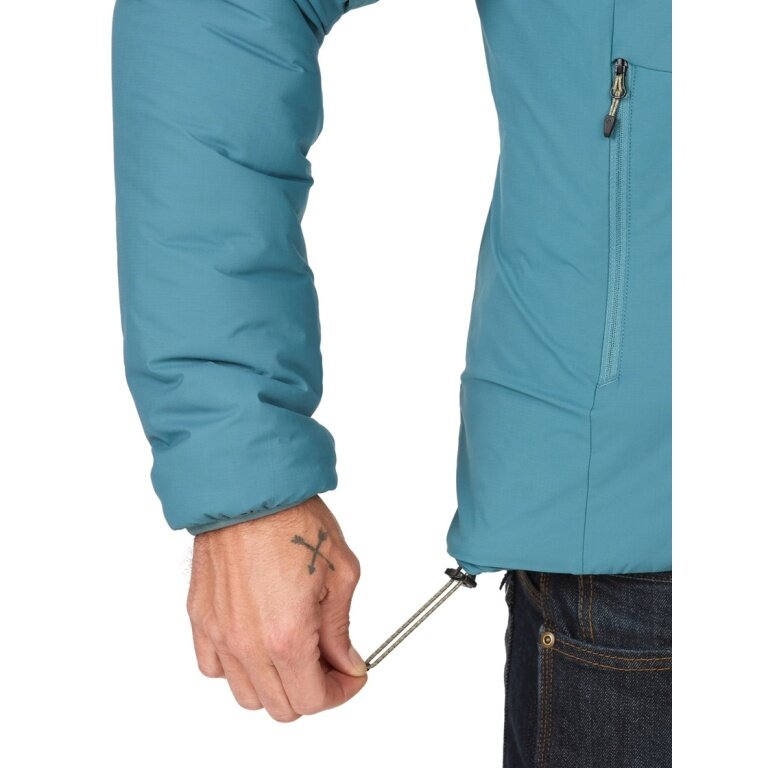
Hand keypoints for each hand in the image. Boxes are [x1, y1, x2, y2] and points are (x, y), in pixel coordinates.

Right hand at [187, 495, 367, 719]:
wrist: (251, 489)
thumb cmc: (294, 520)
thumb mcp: (340, 574)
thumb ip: (341, 630)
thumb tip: (346, 662)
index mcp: (287, 636)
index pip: (313, 700)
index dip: (340, 693)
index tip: (350, 676)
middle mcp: (248, 643)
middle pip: (281, 707)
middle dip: (312, 691)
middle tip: (328, 663)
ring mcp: (219, 633)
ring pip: (246, 695)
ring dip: (275, 685)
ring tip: (293, 653)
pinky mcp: (200, 618)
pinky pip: (213, 668)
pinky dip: (237, 668)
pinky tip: (257, 643)